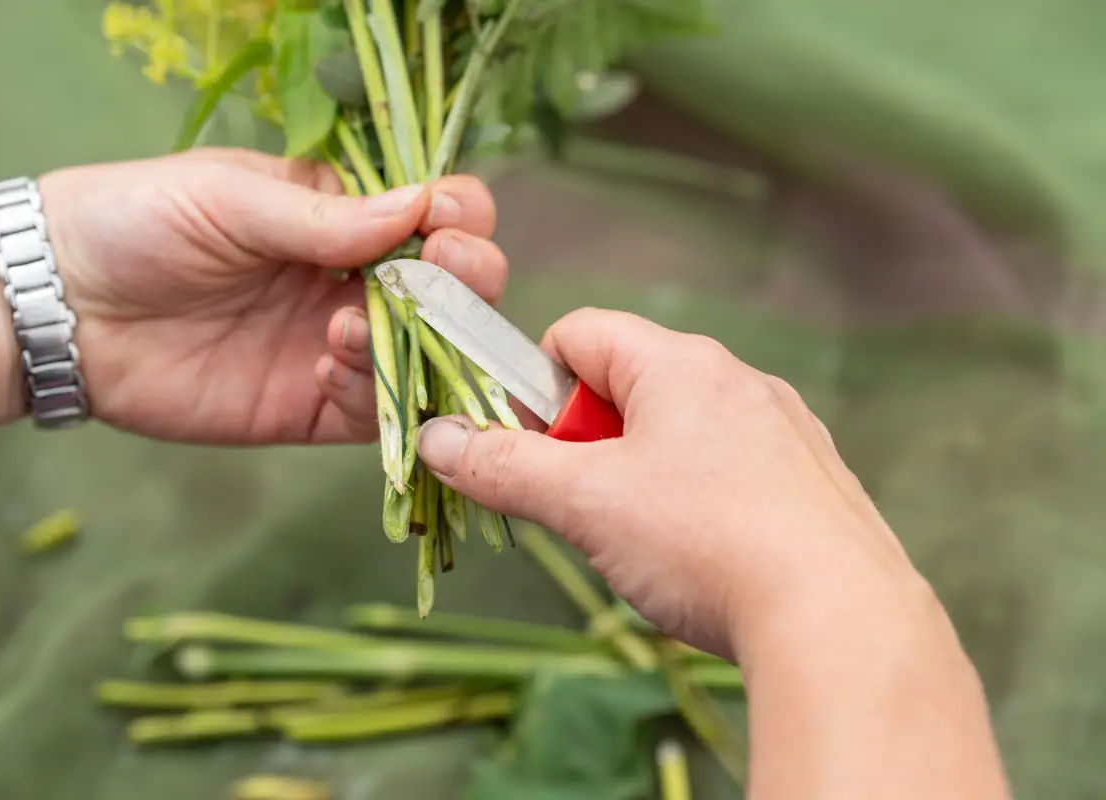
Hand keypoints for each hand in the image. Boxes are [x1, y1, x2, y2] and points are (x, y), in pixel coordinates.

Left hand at [32, 147, 505, 444]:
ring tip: (350, 324)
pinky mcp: (313, 407)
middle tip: (444, 276)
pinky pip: (378, 410)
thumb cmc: (137, 223)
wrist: (59, 310)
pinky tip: (330, 361)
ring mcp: (339, 346)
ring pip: (431, 356)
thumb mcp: (230, 200)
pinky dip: (376, 391)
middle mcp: (353, 281)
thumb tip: (420, 208)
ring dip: (425, 342)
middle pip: (453, 289)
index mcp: (340, 215)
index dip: (458, 218)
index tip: (446, 224)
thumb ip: (325, 217)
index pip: (433, 213)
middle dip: (466, 282)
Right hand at [414, 309, 1012, 797]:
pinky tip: (702, 559)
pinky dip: (696, 502)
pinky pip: (729, 470)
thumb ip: (503, 466)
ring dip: (638, 476)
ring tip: (641, 543)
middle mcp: (738, 379)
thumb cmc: (706, 542)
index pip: (579, 333)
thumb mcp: (585, 505)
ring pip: (678, 433)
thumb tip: (437, 440)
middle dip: (585, 444)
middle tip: (578, 507)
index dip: (534, 384)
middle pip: (626, 387)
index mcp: (680, 364)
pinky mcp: (813, 480)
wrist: (839, 618)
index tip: (523, 447)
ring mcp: (784, 428)